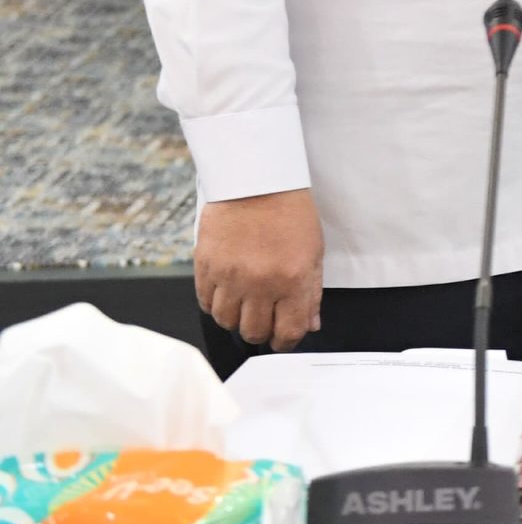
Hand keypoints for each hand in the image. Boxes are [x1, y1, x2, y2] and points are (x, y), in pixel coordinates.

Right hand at [196, 188, 325, 351]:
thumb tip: (310, 324)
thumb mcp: (314, 252)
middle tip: (265, 318)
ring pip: (226, 321)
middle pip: (253, 332)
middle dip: (261, 331)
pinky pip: (205, 303)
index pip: (288, 331)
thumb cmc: (290, 214)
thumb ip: (311, 293)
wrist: (258, 182)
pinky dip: (215, 303)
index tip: (284, 338)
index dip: (286, 341)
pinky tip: (226, 292)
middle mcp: (259, 283)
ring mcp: (229, 276)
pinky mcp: (205, 267)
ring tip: (245, 303)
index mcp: (292, 280)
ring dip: (236, 318)